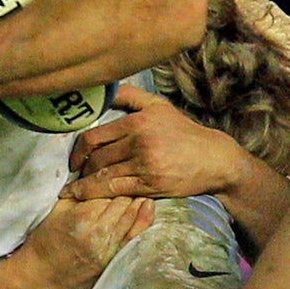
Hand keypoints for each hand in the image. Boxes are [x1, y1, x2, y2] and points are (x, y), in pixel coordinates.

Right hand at [15, 192, 154, 288]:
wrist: (41, 277)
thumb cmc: (46, 241)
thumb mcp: (57, 210)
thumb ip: (79, 194)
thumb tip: (99, 177)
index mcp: (83, 217)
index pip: (108, 191)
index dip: (113, 183)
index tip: (116, 178)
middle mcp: (99, 233)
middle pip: (124, 203)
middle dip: (127, 192)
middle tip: (131, 184)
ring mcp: (108, 249)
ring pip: (133, 218)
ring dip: (138, 204)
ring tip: (142, 193)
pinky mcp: (114, 261)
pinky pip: (135, 237)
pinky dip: (143, 221)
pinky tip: (148, 209)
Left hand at [64, 84, 244, 199]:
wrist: (215, 159)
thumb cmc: (185, 133)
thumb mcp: (160, 106)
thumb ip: (130, 96)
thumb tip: (103, 91)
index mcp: (138, 121)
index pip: (94, 136)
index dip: (78, 151)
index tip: (74, 160)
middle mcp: (140, 141)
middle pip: (96, 158)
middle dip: (82, 169)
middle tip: (76, 176)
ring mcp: (145, 164)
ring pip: (102, 175)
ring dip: (84, 184)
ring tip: (74, 190)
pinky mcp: (151, 184)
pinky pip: (114, 189)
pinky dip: (94, 194)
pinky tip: (83, 197)